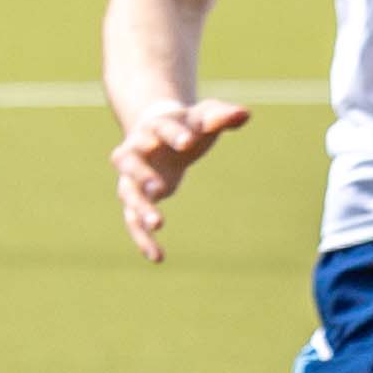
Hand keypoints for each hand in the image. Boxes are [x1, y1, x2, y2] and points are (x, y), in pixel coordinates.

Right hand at [111, 97, 250, 260]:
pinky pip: (132, 220)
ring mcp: (130, 178)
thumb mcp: (205, 116)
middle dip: (142, 175)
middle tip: (159, 188)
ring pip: (128, 194)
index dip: (172, 134)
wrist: (156, 131)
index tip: (187, 143)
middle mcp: (134, 152)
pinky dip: (143, 239)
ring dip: (140, 209)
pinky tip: (158, 257)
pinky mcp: (134, 198)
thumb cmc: (186, 124)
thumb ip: (222, 115)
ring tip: (159, 224)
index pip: (160, 129)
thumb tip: (244, 114)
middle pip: (129, 162)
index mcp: (153, 127)